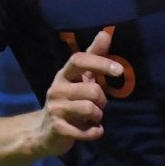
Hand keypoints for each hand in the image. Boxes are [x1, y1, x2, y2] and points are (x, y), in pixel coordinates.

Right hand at [38, 30, 118, 155]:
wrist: (44, 132)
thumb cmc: (68, 100)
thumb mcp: (79, 78)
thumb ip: (93, 57)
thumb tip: (105, 33)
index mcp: (64, 74)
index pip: (79, 60)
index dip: (100, 63)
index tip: (120, 71)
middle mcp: (57, 89)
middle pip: (93, 90)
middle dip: (102, 100)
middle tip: (98, 105)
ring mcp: (56, 109)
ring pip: (91, 109)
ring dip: (99, 116)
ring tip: (93, 118)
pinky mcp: (58, 129)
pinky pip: (87, 131)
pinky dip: (95, 132)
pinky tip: (92, 130)